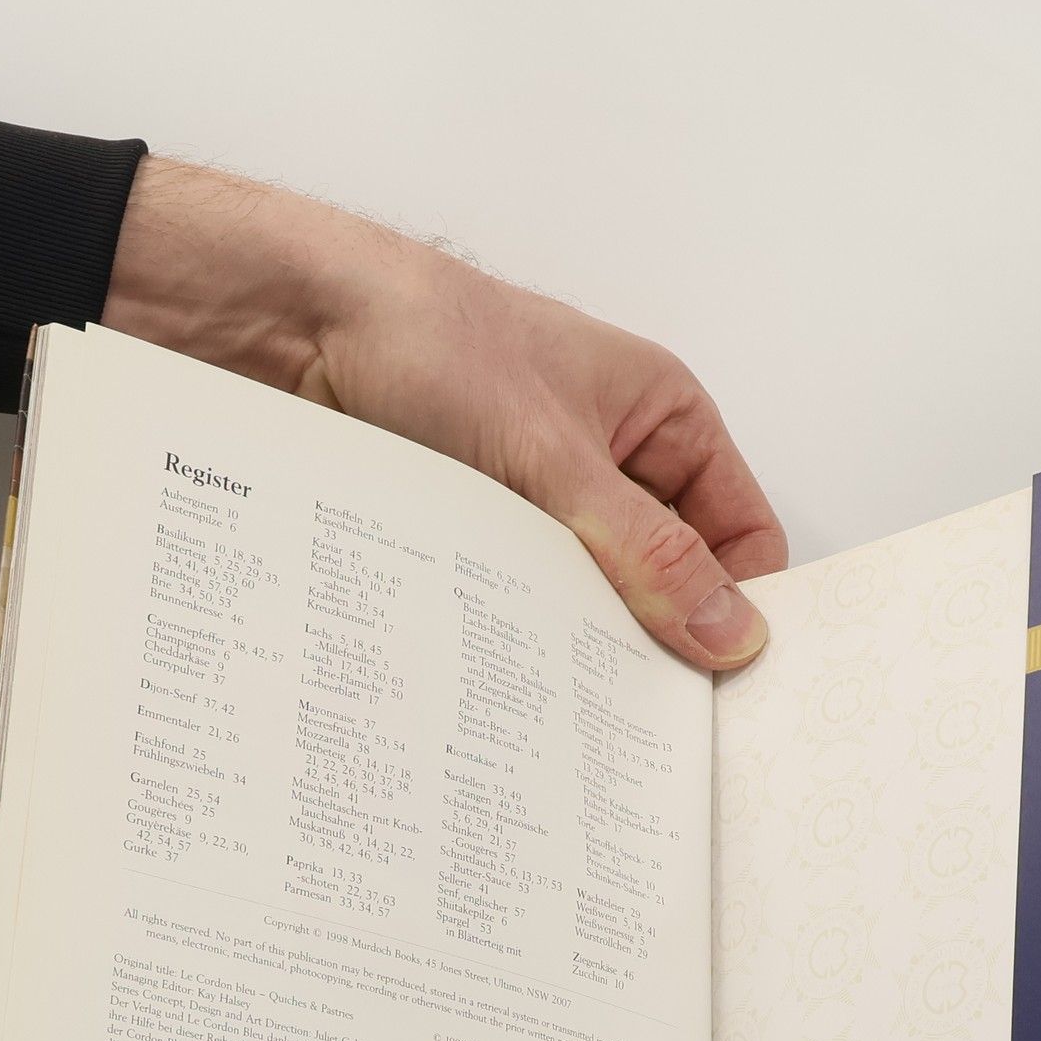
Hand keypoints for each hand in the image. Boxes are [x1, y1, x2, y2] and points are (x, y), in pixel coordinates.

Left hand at [103, 158, 783, 669]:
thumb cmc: (429, 338)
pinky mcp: (487, 531)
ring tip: (580, 700)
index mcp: (663, 415)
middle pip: (675, 576)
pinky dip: (530, 637)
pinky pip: (531, 601)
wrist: (294, 327)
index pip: (743, 531)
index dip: (746, 604)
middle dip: (663, 638)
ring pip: (599, 596)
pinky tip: (519, 674)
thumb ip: (646, 551)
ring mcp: (549, 499)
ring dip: (588, 644)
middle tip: (653, 713)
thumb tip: (729, 631)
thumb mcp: (555, 454)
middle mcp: (614, 459)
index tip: (729, 684)